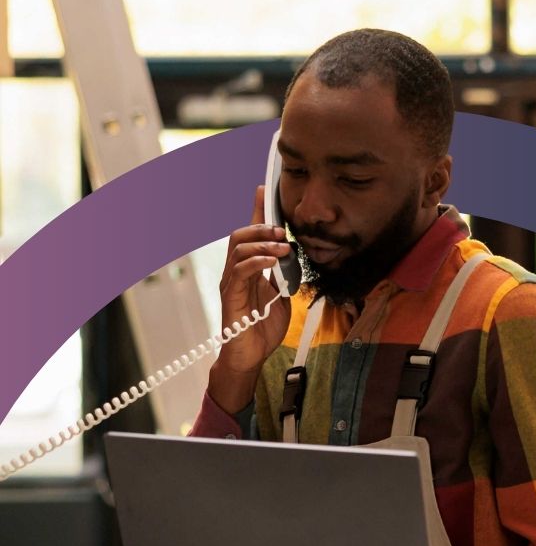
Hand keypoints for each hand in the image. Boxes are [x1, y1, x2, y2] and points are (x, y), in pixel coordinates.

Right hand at [207, 186, 293, 412]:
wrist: (250, 356)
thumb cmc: (263, 327)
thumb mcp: (282, 296)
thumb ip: (285, 276)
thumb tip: (293, 257)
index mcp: (251, 269)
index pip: (252, 234)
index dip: (258, 212)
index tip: (264, 189)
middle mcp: (237, 272)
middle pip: (240, 235)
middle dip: (262, 227)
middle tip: (283, 232)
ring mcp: (232, 283)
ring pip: (238, 249)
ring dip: (262, 243)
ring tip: (282, 248)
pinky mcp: (232, 297)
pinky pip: (240, 272)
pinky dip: (256, 262)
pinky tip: (272, 262)